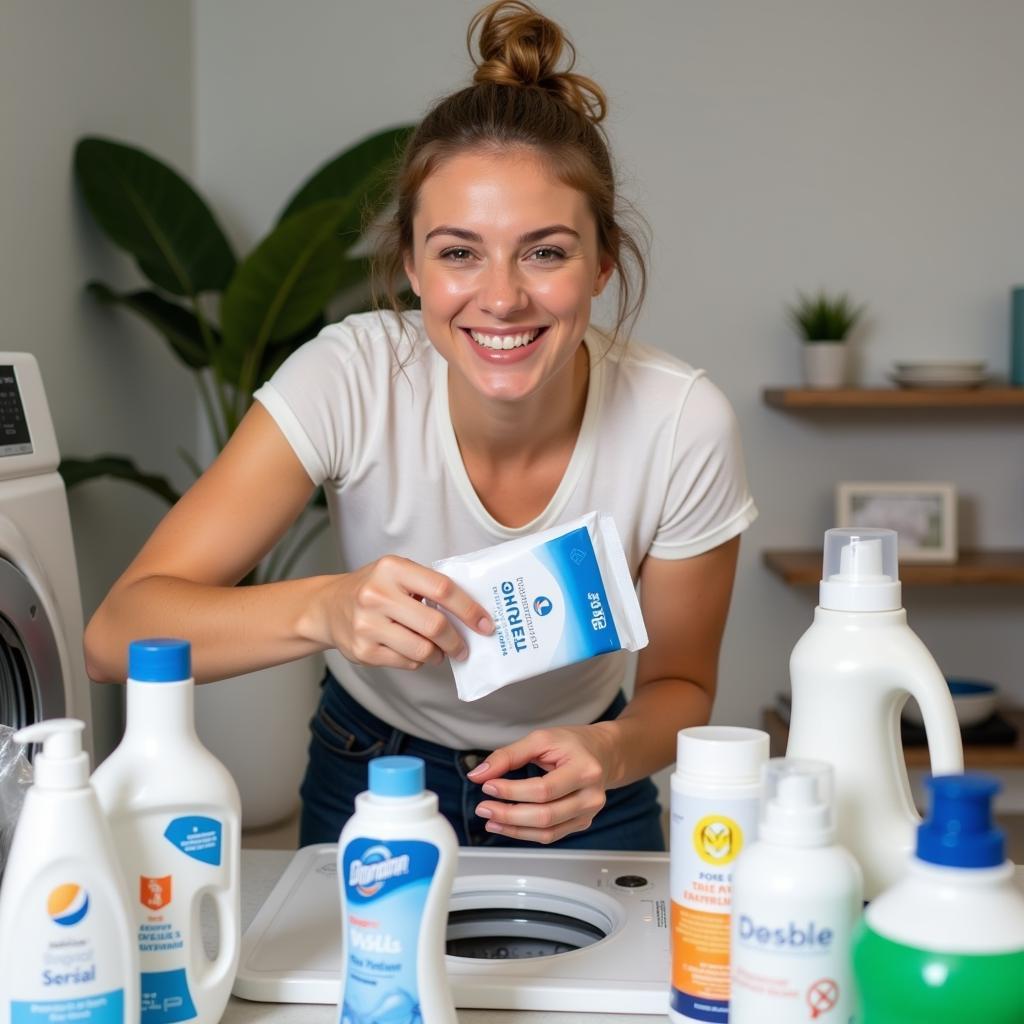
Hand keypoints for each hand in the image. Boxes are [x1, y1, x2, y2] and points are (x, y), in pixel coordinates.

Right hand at [321, 556, 492, 670]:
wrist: (328, 607)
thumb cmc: (373, 588)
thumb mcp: (397, 573)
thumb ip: (429, 586)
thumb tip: (472, 613)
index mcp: (392, 569)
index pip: (442, 589)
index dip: (469, 609)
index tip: (485, 624)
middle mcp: (377, 595)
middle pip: (434, 624)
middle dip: (457, 640)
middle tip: (465, 647)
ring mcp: (367, 625)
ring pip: (422, 649)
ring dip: (438, 654)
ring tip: (439, 650)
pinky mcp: (363, 651)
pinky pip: (406, 662)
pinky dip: (418, 660)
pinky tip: (413, 651)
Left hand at [468, 723, 620, 843]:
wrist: (604, 754)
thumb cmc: (573, 744)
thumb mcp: (541, 739)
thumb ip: (509, 756)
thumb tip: (478, 775)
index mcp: (585, 770)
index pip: (543, 789)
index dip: (512, 792)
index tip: (488, 786)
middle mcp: (591, 796)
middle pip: (545, 815)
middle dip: (509, 815)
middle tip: (483, 808)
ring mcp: (588, 813)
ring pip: (547, 831)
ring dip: (514, 829)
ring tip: (490, 819)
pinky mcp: (581, 823)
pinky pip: (551, 835)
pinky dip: (525, 833)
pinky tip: (506, 825)